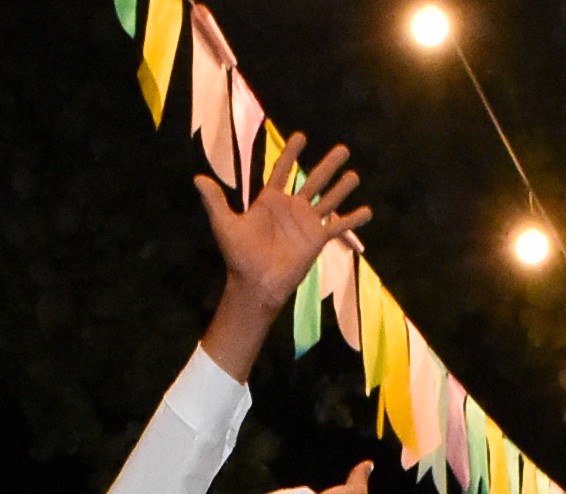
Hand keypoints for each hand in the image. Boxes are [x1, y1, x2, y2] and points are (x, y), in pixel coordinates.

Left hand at [200, 132, 367, 321]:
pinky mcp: (317, 240)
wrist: (255, 284)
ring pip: (328, 199)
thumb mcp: (225, 225)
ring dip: (342, 187)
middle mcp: (291, 209)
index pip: (282, 171)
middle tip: (342, 148)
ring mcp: (306, 223)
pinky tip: (367, 211)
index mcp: (270, 201)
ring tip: (354, 173)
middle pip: (313, 180)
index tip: (301, 137)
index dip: (291, 154)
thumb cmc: (239, 256)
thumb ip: (215, 201)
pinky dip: (353, 220)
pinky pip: (338, 227)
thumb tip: (197, 179)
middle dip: (327, 164)